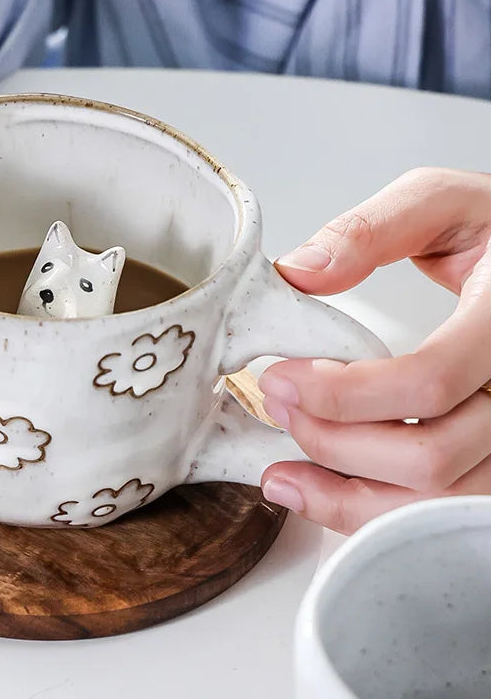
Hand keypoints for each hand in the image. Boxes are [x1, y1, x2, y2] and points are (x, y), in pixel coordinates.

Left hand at [258, 167, 490, 532]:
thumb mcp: (439, 203)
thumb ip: (371, 230)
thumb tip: (298, 273)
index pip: (429, 382)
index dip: (343, 393)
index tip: (281, 379)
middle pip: (431, 456)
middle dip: (335, 442)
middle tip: (275, 405)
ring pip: (438, 501)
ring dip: (347, 495)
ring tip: (281, 472)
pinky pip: (439, 510)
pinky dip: (374, 512)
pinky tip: (321, 494)